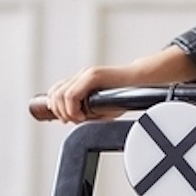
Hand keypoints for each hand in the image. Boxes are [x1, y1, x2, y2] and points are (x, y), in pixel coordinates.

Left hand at [44, 45, 195, 123]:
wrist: (141, 83)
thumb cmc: (124, 96)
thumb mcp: (101, 108)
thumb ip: (86, 112)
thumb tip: (73, 121)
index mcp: (80, 82)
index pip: (56, 92)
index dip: (57, 108)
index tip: (67, 119)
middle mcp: (80, 76)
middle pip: (55, 93)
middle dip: (60, 112)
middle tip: (74, 120)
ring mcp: (86, 74)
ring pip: (60, 94)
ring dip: (66, 111)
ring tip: (80, 118)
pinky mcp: (93, 75)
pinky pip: (72, 94)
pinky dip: (72, 108)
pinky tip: (83, 115)